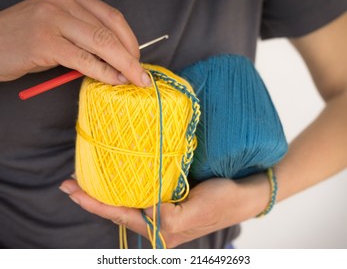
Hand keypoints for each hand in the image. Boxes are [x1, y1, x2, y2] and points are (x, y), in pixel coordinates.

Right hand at [0, 0, 149, 85]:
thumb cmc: (28, 42)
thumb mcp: (61, 32)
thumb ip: (88, 40)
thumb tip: (120, 61)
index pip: (111, 17)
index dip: (130, 41)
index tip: (138, 60)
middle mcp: (61, 0)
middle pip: (109, 30)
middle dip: (131, 56)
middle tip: (142, 76)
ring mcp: (52, 18)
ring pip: (101, 42)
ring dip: (123, 65)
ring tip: (134, 80)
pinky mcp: (45, 41)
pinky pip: (84, 59)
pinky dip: (103, 72)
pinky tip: (115, 80)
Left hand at [60, 175, 269, 247]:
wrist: (243, 193)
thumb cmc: (223, 202)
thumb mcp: (196, 211)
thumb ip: (168, 217)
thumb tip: (144, 210)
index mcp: (161, 230)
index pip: (119, 214)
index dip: (94, 203)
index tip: (71, 189)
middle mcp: (157, 222)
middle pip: (118, 209)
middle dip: (93, 197)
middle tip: (71, 181)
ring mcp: (161, 211)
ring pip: (127, 200)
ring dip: (108, 189)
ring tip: (88, 176)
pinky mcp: (168, 198)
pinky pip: (140, 191)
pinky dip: (126, 182)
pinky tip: (118, 173)